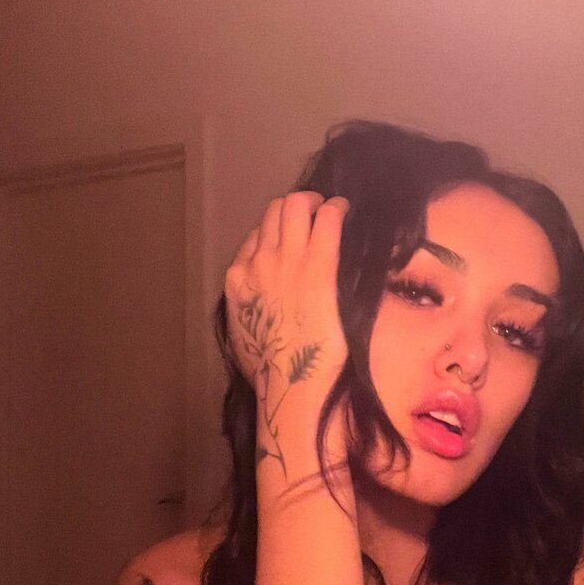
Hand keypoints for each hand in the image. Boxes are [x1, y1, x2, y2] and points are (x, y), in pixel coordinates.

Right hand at [224, 191, 349, 477]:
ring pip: (296, 206)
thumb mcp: (244, 336)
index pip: (254, 239)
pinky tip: (345, 212)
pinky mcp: (319, 265)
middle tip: (315, 213)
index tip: (290, 238)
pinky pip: (327, 219)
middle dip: (296, 208)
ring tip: (332, 208)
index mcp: (238, 281)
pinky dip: (336, 210)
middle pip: (274, 213)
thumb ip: (248, 311)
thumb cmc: (272, 370)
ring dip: (316, 203)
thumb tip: (260, 306)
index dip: (274, 233)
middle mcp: (258, 262)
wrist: (293, 381)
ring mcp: (288, 260)